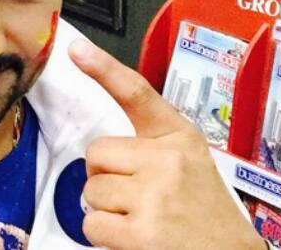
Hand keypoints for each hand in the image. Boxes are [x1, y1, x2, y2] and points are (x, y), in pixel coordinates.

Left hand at [68, 39, 263, 249]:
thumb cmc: (204, 215)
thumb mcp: (190, 164)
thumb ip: (150, 148)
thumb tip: (99, 156)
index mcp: (179, 137)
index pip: (137, 94)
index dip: (103, 69)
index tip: (77, 49)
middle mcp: (168, 160)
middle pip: (96, 153)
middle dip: (106, 177)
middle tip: (136, 197)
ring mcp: (155, 195)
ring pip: (91, 190)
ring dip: (106, 209)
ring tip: (141, 219)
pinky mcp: (142, 232)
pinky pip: (92, 224)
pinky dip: (104, 236)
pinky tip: (134, 238)